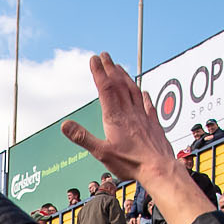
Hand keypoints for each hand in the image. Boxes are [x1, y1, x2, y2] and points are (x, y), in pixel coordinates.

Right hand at [63, 52, 188, 194]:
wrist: (159, 168)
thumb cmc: (131, 163)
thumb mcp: (101, 152)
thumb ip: (82, 137)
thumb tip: (65, 125)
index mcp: (115, 117)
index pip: (105, 88)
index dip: (99, 72)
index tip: (94, 59)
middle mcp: (130, 112)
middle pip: (119, 84)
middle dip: (110, 68)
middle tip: (105, 55)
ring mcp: (143, 116)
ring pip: (133, 90)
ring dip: (125, 77)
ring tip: (120, 68)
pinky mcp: (153, 124)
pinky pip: (148, 104)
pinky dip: (144, 95)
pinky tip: (144, 92)